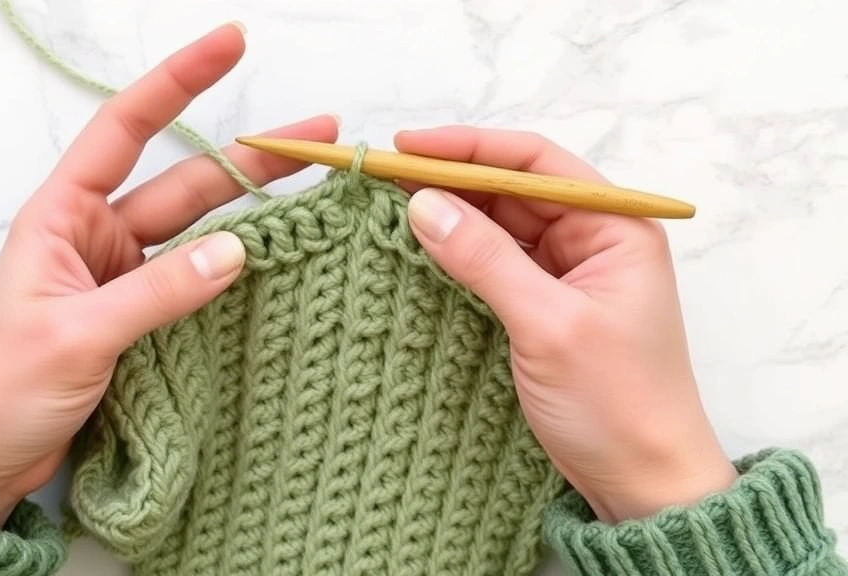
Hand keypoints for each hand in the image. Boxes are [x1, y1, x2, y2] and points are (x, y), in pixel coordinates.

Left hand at [0, 23, 339, 526]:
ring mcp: (124, 279)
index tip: (231, 44)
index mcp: (63, 217)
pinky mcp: (143, 320)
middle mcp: (98, 237)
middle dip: (252, 157)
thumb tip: (236, 252)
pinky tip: (281, 261)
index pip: (126, 128)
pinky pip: (199, 284)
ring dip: (255, 215)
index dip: (180, 81)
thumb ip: (157, 291)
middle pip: (186, 183)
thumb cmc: (0, 388)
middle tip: (319, 138)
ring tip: (318, 194)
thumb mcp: (78, 333)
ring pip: (201, 233)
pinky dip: (237, 274)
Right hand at [397, 126, 736, 522]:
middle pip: (513, 190)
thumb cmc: (617, 404)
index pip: (536, 163)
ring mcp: (568, 273)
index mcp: (616, 226)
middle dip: (451, 180)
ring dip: (451, 216)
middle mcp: (593, 239)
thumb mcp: (548, 324)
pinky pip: (496, 263)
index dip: (469, 149)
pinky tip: (421, 249)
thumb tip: (421, 204)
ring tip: (390, 207)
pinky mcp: (545, 305)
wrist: (642, 482)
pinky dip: (459, 254)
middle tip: (384, 178)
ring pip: (500, 226)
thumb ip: (485, 259)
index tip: (407, 148)